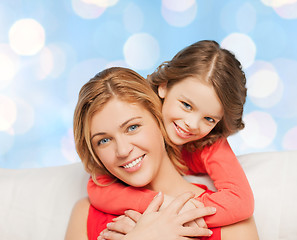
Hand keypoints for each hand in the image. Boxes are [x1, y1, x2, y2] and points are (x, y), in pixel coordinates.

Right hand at [98, 191, 214, 239]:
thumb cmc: (141, 229)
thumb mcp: (147, 213)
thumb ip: (155, 202)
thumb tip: (161, 193)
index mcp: (166, 213)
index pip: (179, 201)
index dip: (187, 196)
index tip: (192, 194)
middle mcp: (172, 222)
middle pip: (192, 214)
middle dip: (204, 211)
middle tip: (214, 210)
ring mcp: (175, 233)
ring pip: (193, 231)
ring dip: (202, 231)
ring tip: (209, 232)